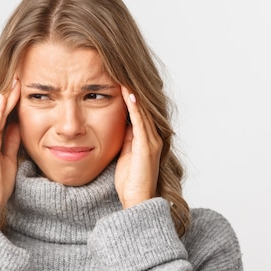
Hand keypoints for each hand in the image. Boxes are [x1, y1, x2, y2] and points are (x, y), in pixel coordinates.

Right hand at [0, 78, 20, 221]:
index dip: (10, 102)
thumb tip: (19, 126)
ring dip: (5, 97)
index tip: (20, 88)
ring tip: (14, 82)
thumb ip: (12, 142)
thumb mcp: (10, 159)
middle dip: (8, 94)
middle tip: (18, 77)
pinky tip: (4, 99)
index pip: (1, 116)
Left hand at [115, 86, 162, 208]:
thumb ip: (125, 138)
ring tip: (123, 74)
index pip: (138, 109)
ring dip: (133, 91)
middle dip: (132, 87)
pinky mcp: (147, 146)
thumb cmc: (130, 182)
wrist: (137, 202)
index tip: (118, 76)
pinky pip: (140, 121)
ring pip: (142, 110)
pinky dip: (134, 106)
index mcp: (146, 138)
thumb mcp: (125, 153)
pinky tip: (128, 93)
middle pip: (142, 105)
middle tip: (121, 68)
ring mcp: (151, 141)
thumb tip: (119, 121)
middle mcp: (153, 136)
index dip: (129, 93)